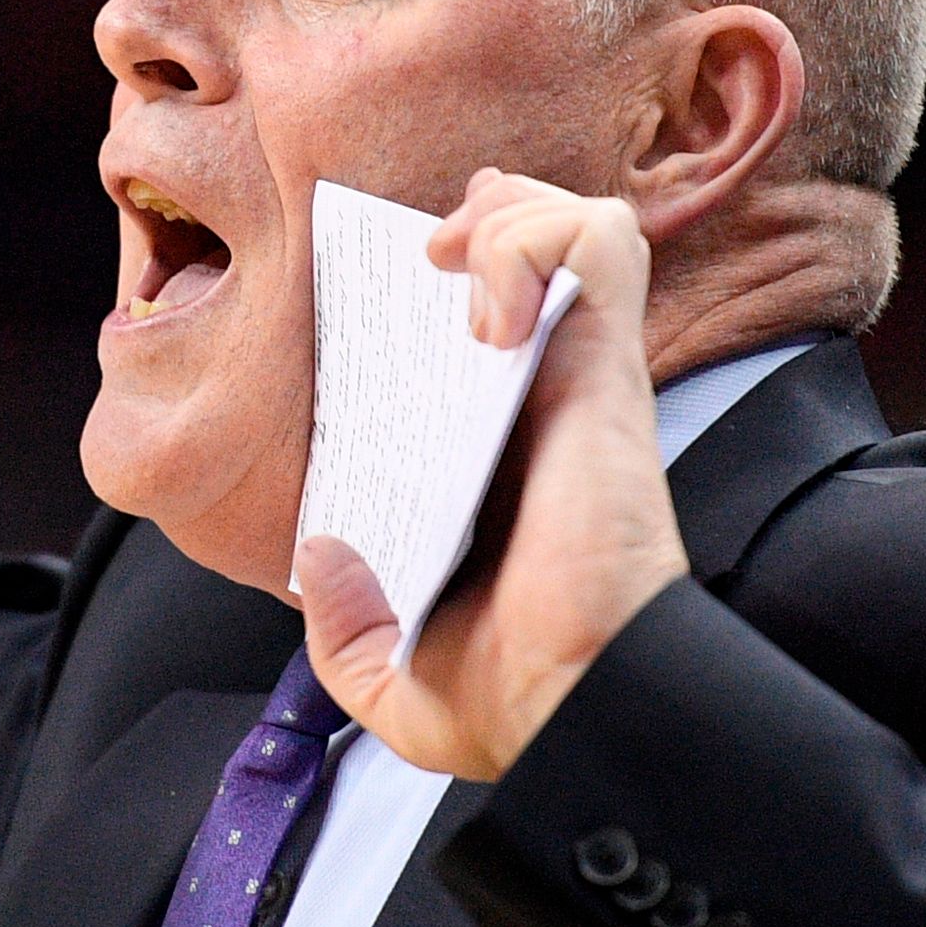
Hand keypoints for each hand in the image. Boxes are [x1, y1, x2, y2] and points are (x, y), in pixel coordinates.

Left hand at [289, 170, 686, 779]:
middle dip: (480, 219)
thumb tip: (320, 552)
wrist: (573, 710)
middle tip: (424, 260)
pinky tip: (486, 307)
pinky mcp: (605, 368)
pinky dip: (537, 238)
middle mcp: (544, 406)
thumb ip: (345, 627)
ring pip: (577, 224)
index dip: (445, 283)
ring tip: (456, 268)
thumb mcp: (390, 679)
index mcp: (495, 460)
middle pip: (537, 249)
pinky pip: (600, 244)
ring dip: (510, 216)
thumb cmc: (508, 705)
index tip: (385, 285)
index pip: (485, 330)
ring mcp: (579, 379)